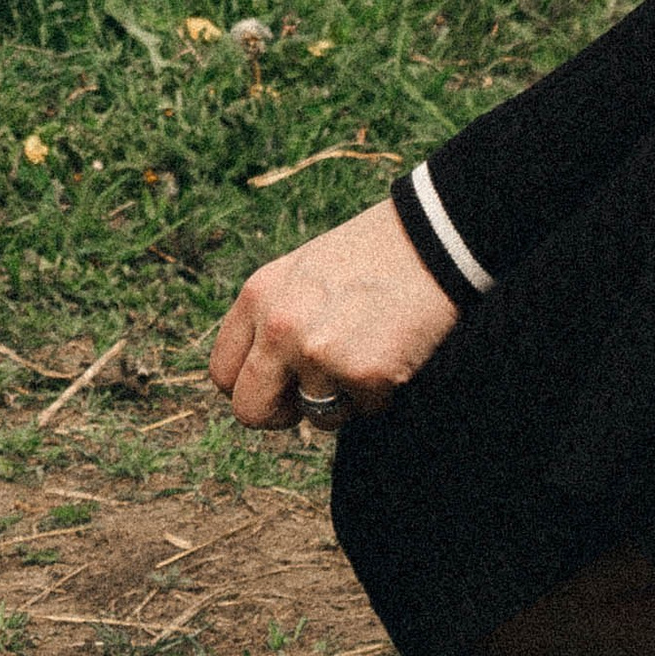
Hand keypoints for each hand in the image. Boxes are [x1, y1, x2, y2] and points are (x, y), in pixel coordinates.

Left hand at [209, 198, 459, 426]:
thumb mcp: (301, 273)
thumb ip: (273, 319)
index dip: (250, 386)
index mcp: (259, 296)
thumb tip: (262, 377)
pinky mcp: (363, 374)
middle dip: (282, 412)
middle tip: (312, 395)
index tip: (276, 383)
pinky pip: (362, 411)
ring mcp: (320, 353)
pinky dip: (379, 392)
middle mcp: (280, 327)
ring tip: (366, 349)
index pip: (223, 373)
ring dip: (341, 399)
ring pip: (315, 417)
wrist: (431, 238)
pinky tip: (392, 348)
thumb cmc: (369, 255)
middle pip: (251, 411)